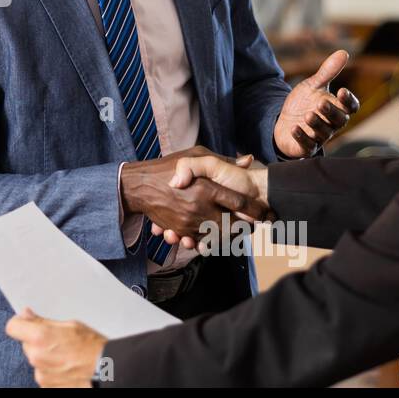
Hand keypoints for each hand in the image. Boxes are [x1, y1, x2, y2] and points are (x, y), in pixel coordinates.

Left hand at [5, 308, 106, 387]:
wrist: (108, 370)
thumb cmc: (93, 347)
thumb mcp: (70, 325)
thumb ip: (42, 321)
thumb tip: (27, 315)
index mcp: (40, 337)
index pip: (12, 327)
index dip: (20, 323)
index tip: (27, 322)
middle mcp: (36, 357)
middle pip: (26, 344)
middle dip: (36, 341)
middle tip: (57, 340)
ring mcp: (40, 374)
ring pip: (35, 360)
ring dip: (45, 357)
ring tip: (66, 355)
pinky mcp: (46, 387)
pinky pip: (43, 374)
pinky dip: (51, 370)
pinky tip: (67, 367)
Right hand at [150, 155, 269, 247]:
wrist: (139, 186)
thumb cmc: (168, 167)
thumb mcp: (196, 155)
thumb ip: (222, 159)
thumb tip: (248, 160)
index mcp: (206, 188)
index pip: (238, 203)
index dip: (252, 208)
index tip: (259, 210)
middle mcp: (199, 208)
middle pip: (232, 225)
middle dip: (244, 226)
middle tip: (250, 224)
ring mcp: (189, 222)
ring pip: (218, 237)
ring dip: (228, 236)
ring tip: (234, 231)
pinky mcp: (180, 231)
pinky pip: (200, 242)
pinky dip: (208, 242)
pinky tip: (212, 236)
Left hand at [273, 50, 359, 156]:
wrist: (283, 120)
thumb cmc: (303, 103)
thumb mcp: (313, 85)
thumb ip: (328, 72)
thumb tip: (343, 52)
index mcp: (336, 108)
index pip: (350, 107)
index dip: (349, 101)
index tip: (342, 91)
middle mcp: (331, 124)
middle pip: (339, 121)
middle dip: (331, 112)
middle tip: (321, 103)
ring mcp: (318, 136)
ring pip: (323, 133)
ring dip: (317, 124)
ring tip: (308, 115)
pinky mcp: (305, 147)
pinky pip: (307, 145)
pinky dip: (301, 137)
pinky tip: (294, 128)